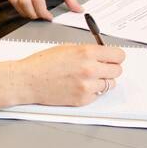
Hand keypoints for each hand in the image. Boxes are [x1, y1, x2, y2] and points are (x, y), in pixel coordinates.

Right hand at [0, 44, 124, 110]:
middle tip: (102, 67)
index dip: (116, 56)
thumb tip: (104, 54)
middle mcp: (90, 69)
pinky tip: (80, 85)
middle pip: (117, 70)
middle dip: (111, 68)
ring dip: (103, 80)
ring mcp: (87, 86)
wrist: (28, 80)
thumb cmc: (43, 63)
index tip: (113, 57)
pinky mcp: (83, 100)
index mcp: (87, 53)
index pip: (118, 55)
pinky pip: (98, 95)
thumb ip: (89, 51)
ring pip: (110, 84)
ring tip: (88, 77)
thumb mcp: (68, 47)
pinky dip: (93, 91)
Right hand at [9, 0, 82, 19]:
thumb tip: (77, 9)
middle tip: (40, 16)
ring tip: (33, 13)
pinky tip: (26, 5)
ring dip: (23, 11)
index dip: (42, 12)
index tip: (48, 16)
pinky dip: (17, 4)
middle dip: (32, 14)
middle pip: (24, 1)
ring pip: (15, 0)